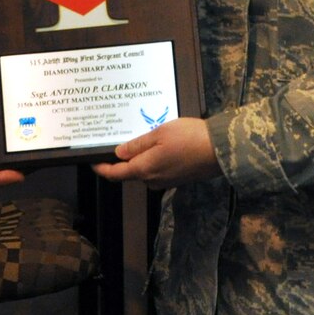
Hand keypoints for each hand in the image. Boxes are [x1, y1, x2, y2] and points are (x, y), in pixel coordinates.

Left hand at [89, 116, 219, 188]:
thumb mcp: (159, 134)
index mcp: (144, 169)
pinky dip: (155, 159)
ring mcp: (166, 181)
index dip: (101, 168)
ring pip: (145, 170)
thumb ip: (137, 145)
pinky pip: (159, 170)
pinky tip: (162, 145)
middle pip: (130, 172)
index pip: (115, 173)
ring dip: (142, 157)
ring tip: (145, 138)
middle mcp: (152, 180)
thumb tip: (119, 153)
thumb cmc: (189, 138)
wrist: (220, 150)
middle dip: (124, 159)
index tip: (93, 161)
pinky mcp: (178, 178)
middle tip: (121, 140)